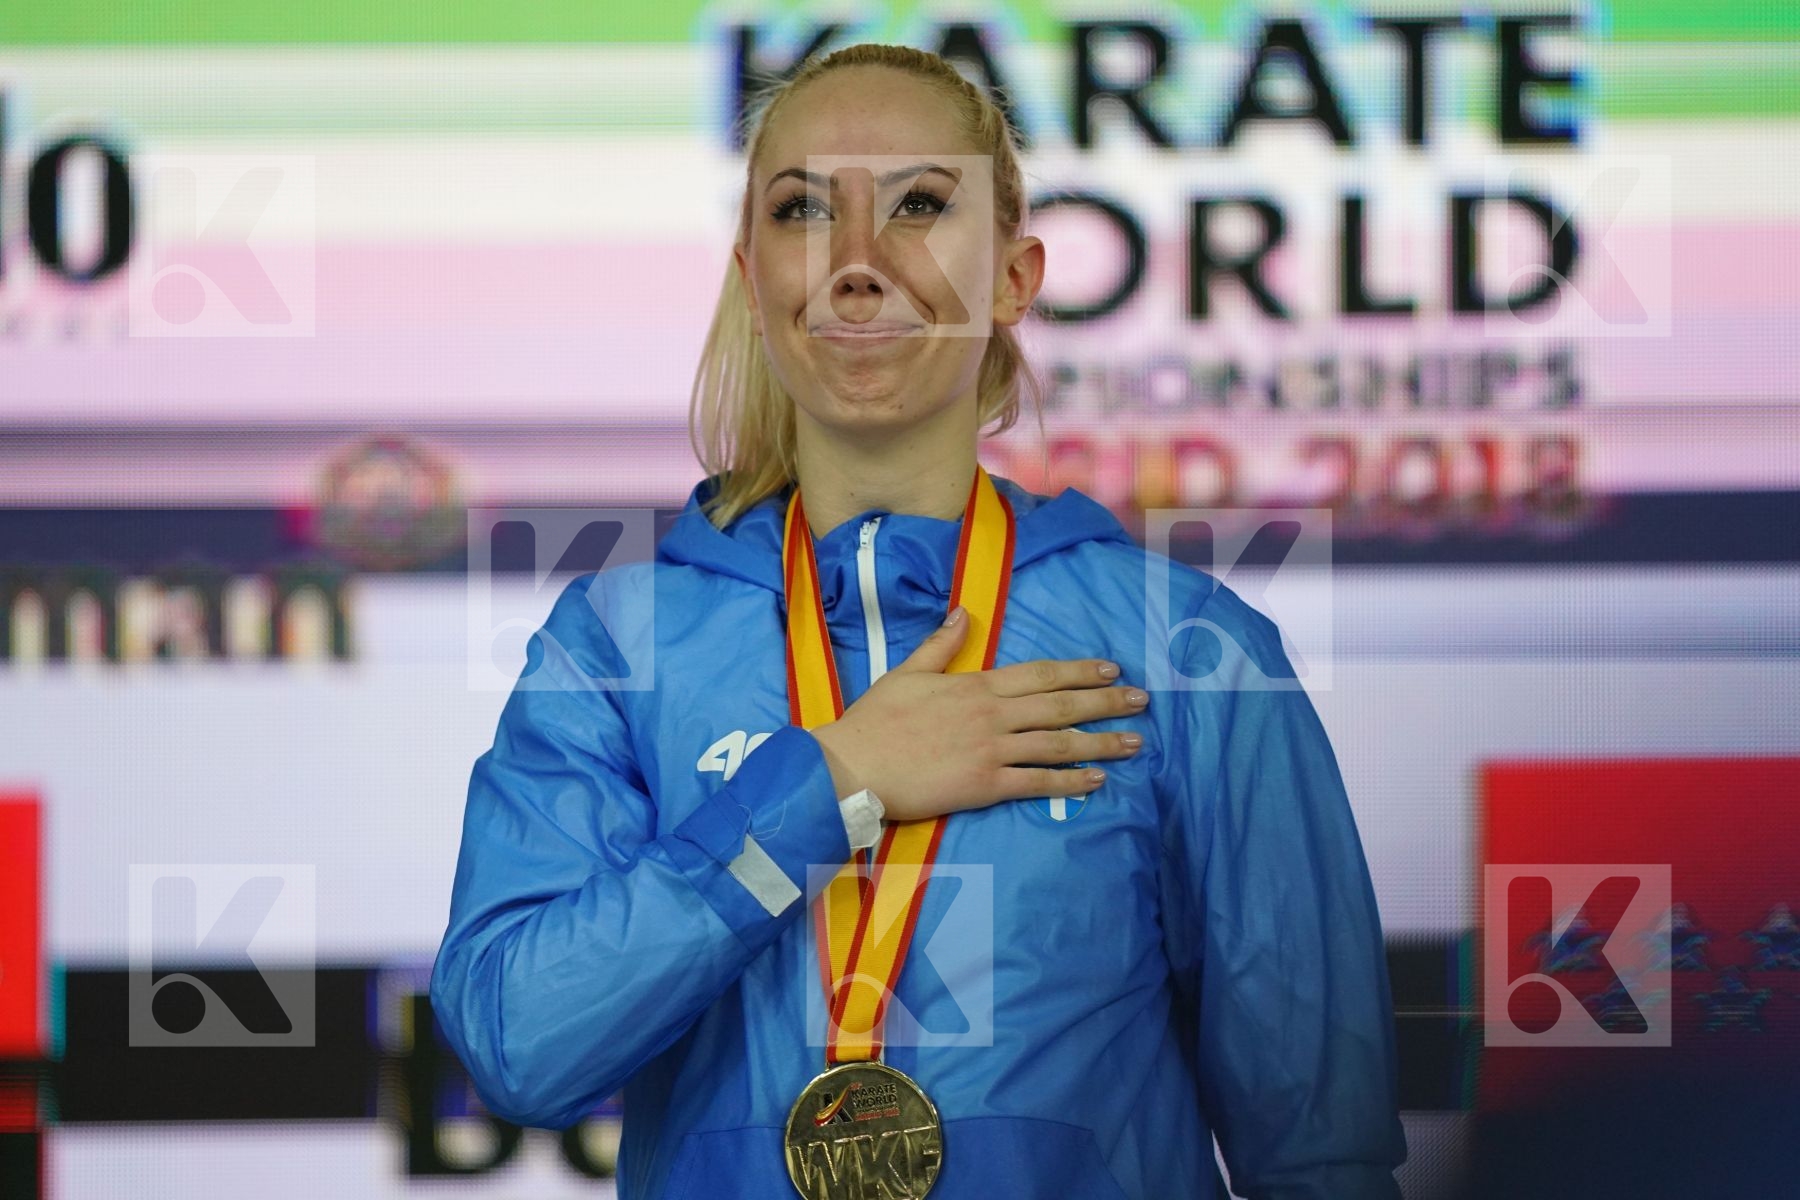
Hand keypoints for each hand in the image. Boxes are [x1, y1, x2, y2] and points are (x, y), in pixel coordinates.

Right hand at [809, 605, 1149, 822]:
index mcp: (975, 685)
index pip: (1039, 674)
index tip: (1110, 668)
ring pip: (1057, 744)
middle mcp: (991, 714)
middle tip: (1142, 700)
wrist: (853, 767)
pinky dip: (1070, 781)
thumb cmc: (875, 721)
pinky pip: (1037, 782)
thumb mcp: (906, 672)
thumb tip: (963, 613)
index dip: (1078, 671)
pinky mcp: (984, 785)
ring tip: (1133, 741)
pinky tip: (1097, 780)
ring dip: (1099, 741)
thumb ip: (940, 645)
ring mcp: (991, 750)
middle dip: (1105, 701)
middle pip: (1060, 706)